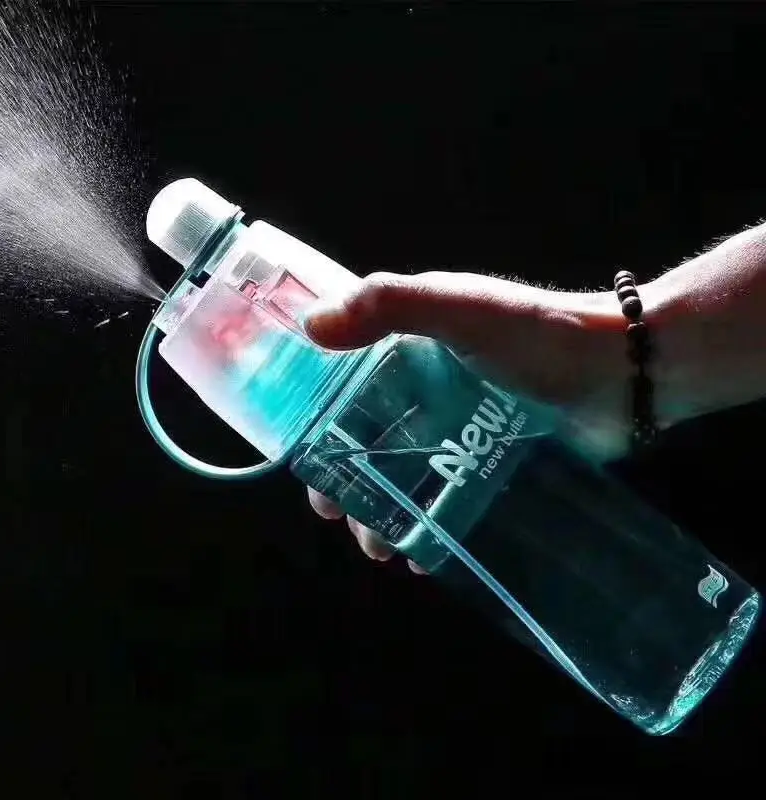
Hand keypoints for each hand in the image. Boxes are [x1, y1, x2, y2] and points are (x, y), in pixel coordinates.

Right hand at [302, 270, 630, 571]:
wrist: (620, 373)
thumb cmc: (535, 335)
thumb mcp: (458, 308)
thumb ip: (388, 306)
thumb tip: (312, 328)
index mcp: (410, 349)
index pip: (345, 386)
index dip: (318, 421)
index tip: (302, 457)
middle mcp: (428, 389)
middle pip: (369, 438)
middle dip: (346, 478)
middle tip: (335, 512)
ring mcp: (460, 429)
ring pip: (404, 475)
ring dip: (382, 511)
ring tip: (378, 545)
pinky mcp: (490, 461)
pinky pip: (446, 497)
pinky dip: (427, 524)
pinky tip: (421, 554)